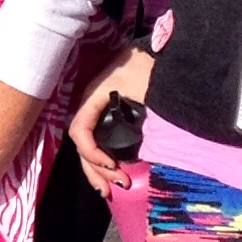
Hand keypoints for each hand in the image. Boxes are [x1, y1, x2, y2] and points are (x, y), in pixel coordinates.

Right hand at [67, 43, 146, 195]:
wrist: (161, 50)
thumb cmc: (151, 66)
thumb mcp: (147, 88)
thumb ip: (146, 115)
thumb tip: (146, 150)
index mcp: (94, 96)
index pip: (80, 130)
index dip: (92, 152)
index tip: (113, 165)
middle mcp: (91, 105)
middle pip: (82, 145)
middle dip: (96, 170)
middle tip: (119, 186)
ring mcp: (98, 111)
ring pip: (88, 147)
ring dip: (97, 171)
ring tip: (111, 191)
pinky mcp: (108, 116)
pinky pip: (98, 142)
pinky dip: (102, 161)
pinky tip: (111, 174)